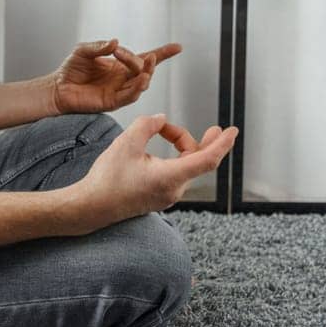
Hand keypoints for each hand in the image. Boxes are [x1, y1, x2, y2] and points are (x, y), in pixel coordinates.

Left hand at [49, 38, 181, 113]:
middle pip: (143, 70)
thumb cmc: (71, 69)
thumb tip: (115, 43)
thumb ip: (99, 46)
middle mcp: (123, 78)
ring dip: (146, 74)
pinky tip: (141, 80)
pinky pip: (129, 97)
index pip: (144, 58)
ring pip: (140, 84)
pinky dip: (137, 89)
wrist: (57, 87)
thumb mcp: (84, 51)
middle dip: (142, 61)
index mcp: (120, 65)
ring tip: (146, 64)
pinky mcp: (112, 102)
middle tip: (128, 54)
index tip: (178, 47)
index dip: (163, 53)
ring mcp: (119, 91)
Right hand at [73, 114, 237, 232]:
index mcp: (170, 176)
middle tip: (215, 129)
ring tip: (163, 131)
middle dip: (200, 141)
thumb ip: (148, 125)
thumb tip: (160, 120)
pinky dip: (173, 159)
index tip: (233, 131)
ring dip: (180, 147)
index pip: (207, 159)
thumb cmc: (107, 178)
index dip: (223, 144)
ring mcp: (167, 196)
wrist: (92, 206)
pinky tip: (159, 150)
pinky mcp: (159, 197)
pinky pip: (175, 175)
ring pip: (185, 166)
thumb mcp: (126, 143)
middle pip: (196, 160)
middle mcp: (174, 189)